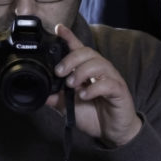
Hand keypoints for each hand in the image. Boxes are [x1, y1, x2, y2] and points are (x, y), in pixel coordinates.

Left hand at [50, 24, 141, 146]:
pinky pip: (108, 83)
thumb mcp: (69, 107)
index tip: (58, 28)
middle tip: (59, 72)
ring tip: (71, 85)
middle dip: (71, 59)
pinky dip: (94, 88)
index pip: (79, 49)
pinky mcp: (119, 91)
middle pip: (88, 52)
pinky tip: (85, 95)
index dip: (69, 37)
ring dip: (81, 72)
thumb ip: (56, 98)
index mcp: (88, 71)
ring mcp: (111, 79)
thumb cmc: (94, 115)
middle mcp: (101, 71)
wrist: (112, 132)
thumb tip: (40, 93)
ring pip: (98, 64)